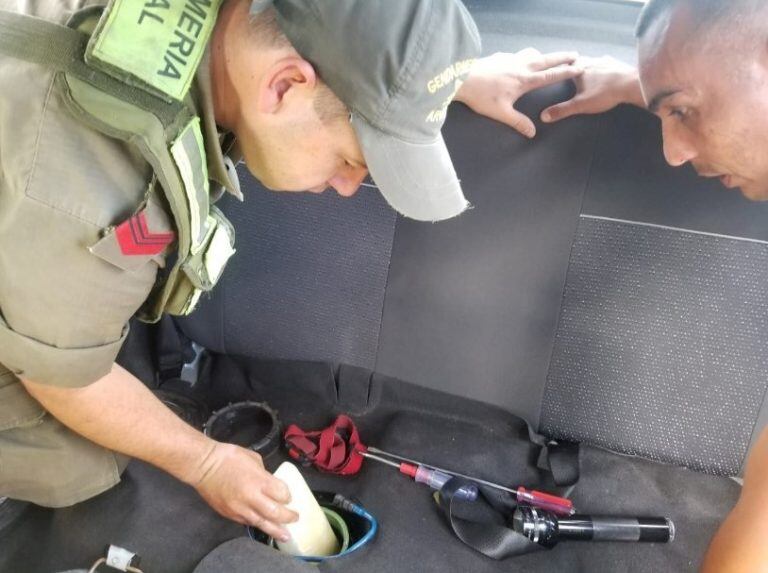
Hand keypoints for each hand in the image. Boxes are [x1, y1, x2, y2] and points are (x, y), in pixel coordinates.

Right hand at [192, 442, 298, 540]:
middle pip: (275, 513)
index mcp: (259, 481)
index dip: (287, 496)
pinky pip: (247, 522)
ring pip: (262, 523)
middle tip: (295, 517)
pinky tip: (264, 526)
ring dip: (275, 529)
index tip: (288, 496)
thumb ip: (264, 474)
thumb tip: (269, 482)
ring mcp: (240, 508)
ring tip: (285, 535)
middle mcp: (251, 498)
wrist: (203, 466)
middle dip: (288, 517)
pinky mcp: (230, 514)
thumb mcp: (254, 459)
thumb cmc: (229, 457)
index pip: (282, 494)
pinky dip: (258, 524)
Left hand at [455, 49, 583, 137]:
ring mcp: (509, 59)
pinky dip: (523, 55)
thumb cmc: (481, 97)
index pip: (550, 75)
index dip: (565, 72)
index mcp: (524, 80)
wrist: (462, 79)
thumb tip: (532, 133)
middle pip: (546, 60)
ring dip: (542, 55)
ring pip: (531, 54)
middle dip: (561, 57)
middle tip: (574, 54)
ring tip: (547, 57)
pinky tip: (518, 59)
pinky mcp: (499, 57)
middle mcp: (520, 66)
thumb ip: (518, 122)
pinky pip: (516, 54)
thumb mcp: (501, 113)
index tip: (579, 68)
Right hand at [540, 55, 642, 122]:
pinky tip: (606, 68)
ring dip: (588, 64)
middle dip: (574, 65)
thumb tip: (543, 116)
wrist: (631, 85)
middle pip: (578, 60)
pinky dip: (604, 65)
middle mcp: (590, 62)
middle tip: (570, 69)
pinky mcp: (617, 64)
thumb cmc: (604, 94)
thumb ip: (562, 110)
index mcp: (579, 70)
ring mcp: (605, 61)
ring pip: (592, 60)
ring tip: (586, 70)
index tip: (555, 67)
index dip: (560, 67)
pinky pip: (607, 62)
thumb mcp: (580, 105)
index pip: (565, 65)